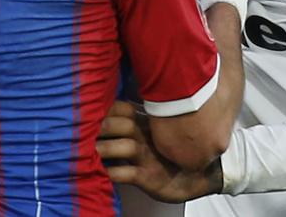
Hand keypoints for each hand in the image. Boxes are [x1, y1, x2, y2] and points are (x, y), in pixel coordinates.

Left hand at [97, 101, 223, 202]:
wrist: (199, 176)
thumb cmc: (171, 153)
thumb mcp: (156, 132)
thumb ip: (136, 121)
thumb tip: (107, 111)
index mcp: (147, 124)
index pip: (124, 108)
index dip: (108, 109)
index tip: (91, 112)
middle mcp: (148, 137)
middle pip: (125, 124)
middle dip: (105, 125)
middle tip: (86, 130)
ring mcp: (149, 157)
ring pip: (126, 147)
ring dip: (106, 148)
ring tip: (92, 150)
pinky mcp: (150, 177)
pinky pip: (129, 174)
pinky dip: (114, 173)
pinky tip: (104, 172)